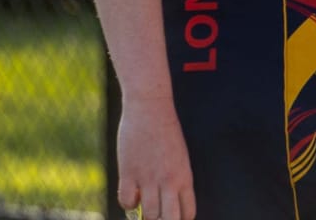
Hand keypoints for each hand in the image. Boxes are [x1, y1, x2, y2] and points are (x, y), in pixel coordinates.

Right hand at [117, 92, 195, 219]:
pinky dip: (128, 202)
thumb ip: (176, 181)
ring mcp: (149, 178)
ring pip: (149, 216)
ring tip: (145, 203)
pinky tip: (132, 191)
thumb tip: (168, 204)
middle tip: (157, 217)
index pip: (188, 213)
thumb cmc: (166, 132)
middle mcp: (170, 180)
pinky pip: (127, 202)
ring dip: (145, 215)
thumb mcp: (179, 157)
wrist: (151, 107)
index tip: (173, 218)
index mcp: (185, 176)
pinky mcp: (130, 173)